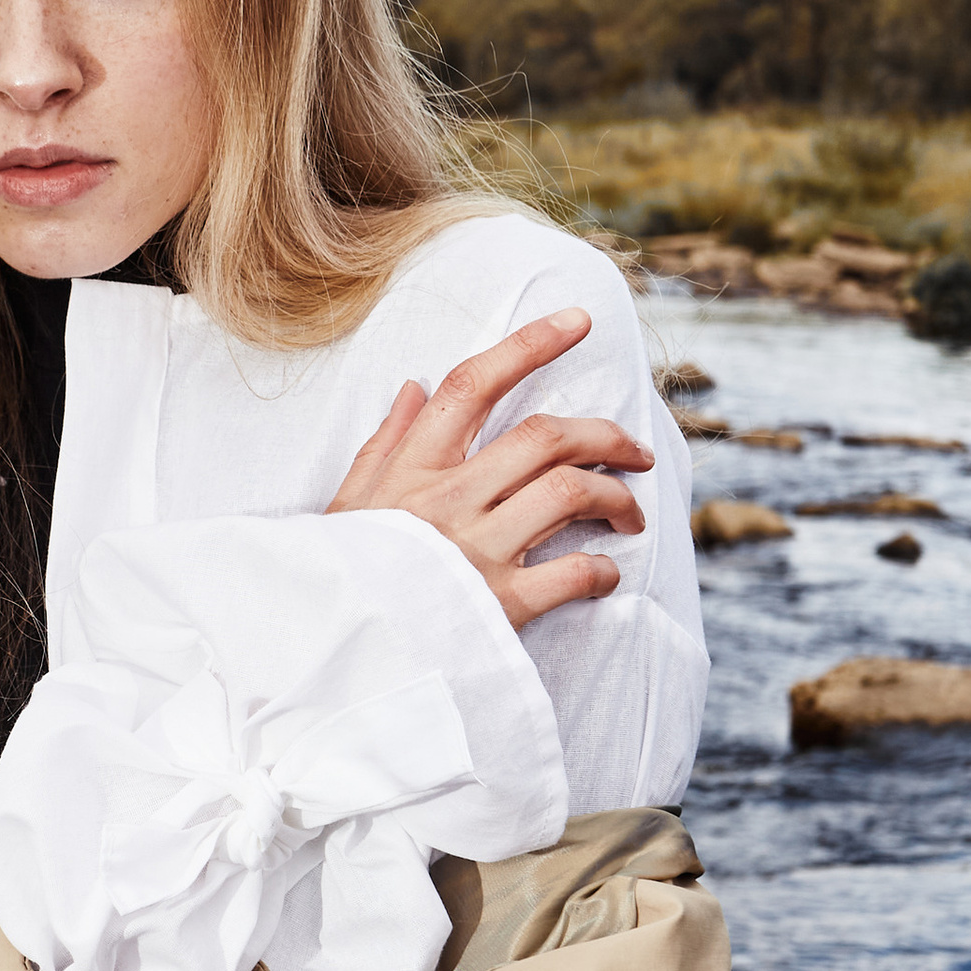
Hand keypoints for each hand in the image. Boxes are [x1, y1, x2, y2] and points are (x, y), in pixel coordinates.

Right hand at [326, 308, 650, 632]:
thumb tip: (413, 385)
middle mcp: (449, 499)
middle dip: (606, 435)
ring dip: (616, 498)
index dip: (531, 344)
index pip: (473, 384)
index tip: (578, 321)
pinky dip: (601, 572)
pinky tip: (603, 576)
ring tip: (629, 514)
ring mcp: (476, 550)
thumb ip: (385, 440)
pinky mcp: (500, 605)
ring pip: (570, 493)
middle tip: (636, 452)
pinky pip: (573, 574)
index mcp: (413, 468)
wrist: (334, 649)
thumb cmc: (342, 574)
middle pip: (545, 436)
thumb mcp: (348, 499)